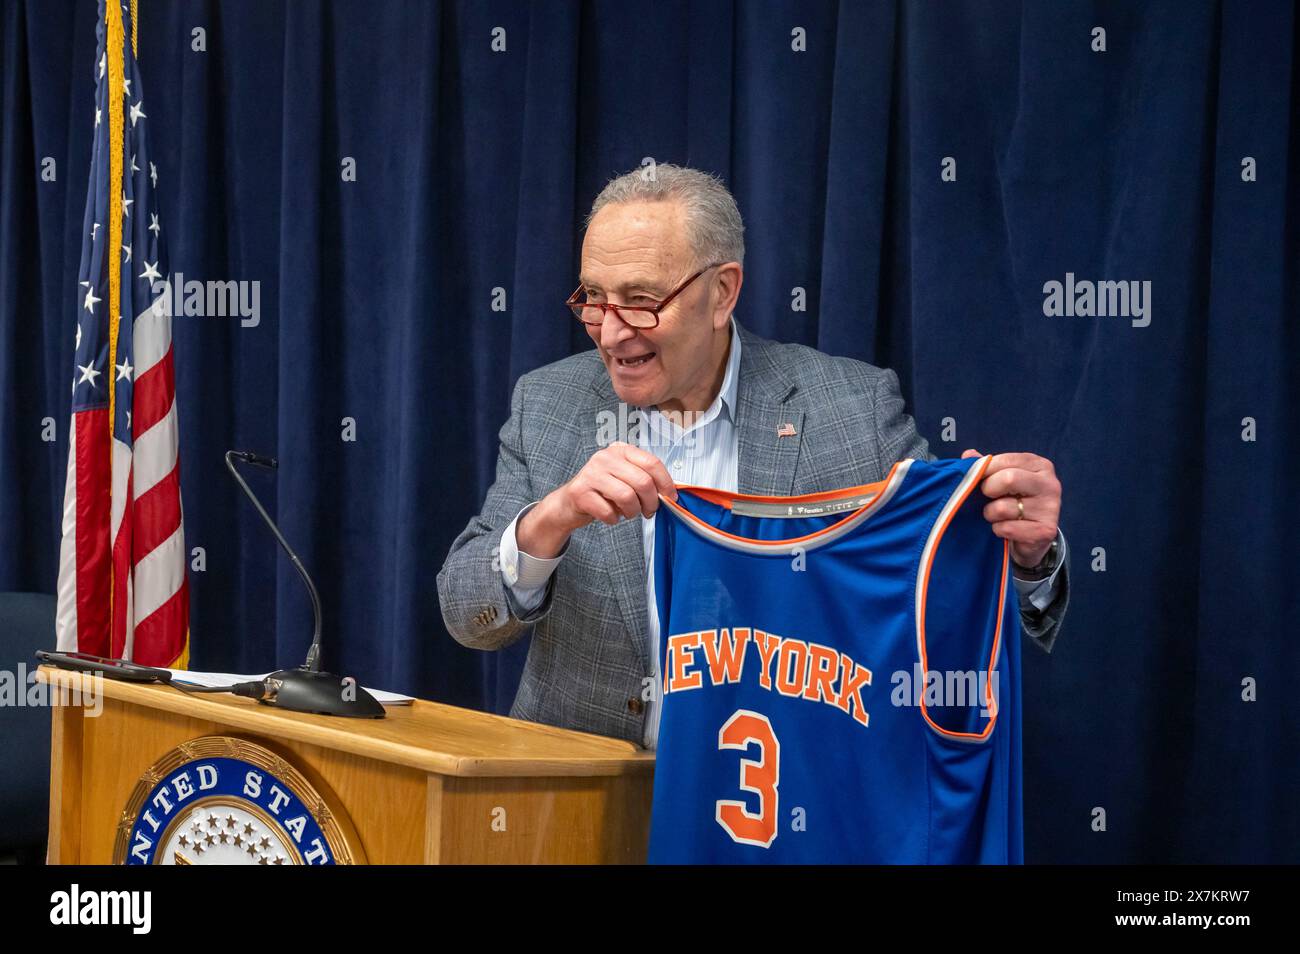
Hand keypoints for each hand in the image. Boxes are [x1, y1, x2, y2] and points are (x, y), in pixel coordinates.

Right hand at [517, 442, 676, 557]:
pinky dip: (613, 519)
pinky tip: (610, 516)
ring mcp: (591, 473)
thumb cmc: (602, 491)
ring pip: (627, 497)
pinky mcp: (580, 492)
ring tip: (628, 513)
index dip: (666, 483)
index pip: (652, 463)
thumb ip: (645, 479)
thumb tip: (670, 493)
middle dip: (651, 502)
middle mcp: (605, 457)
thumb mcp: (625, 477)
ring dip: (632, 512)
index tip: (671, 498)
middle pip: (643, 481)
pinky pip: (609, 512)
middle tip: (648, 511)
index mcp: (620, 450)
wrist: (569, 502)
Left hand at [959, 449, 1060, 568]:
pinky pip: (1007, 528)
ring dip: (991, 513)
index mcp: (1040, 465)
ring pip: (1003, 508)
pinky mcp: (1046, 530)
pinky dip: (998, 529)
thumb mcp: (1001, 478)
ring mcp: (1051, 508)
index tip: (978, 478)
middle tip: (988, 497)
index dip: (984, 470)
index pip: (1005, 460)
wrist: (1031, 535)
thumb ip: (986, 466)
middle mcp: (1050, 484)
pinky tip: (1005, 528)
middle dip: (988, 489)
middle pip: (1008, 479)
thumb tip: (968, 455)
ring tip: (997, 515)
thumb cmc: (1013, 500)